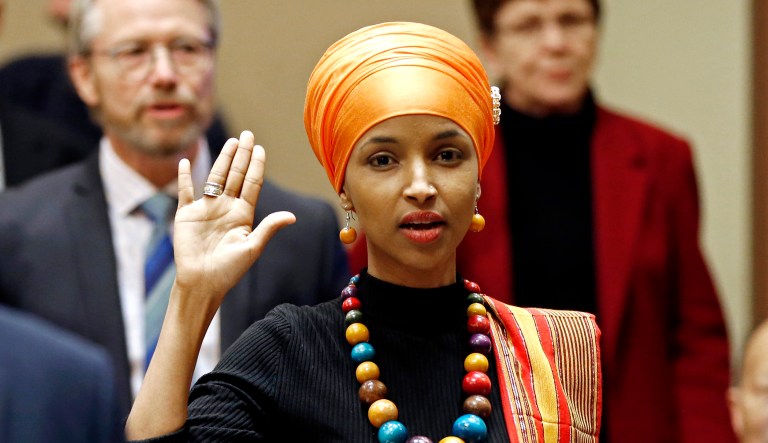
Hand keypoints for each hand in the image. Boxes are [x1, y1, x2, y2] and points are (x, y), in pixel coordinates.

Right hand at [173, 130, 295, 309]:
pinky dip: (185, 177)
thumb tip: (292, 216)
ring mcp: (206, 209)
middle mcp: (226, 207)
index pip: (252, 184)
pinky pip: (185, 192)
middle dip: (243, 155)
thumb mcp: (252, 247)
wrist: (202, 283)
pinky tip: (186, 162)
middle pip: (236, 175)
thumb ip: (269, 228)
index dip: (257, 166)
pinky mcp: (187, 215)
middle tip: (248, 134)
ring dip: (222, 160)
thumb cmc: (229, 270)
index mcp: (243, 214)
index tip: (261, 149)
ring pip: (215, 177)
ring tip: (232, 142)